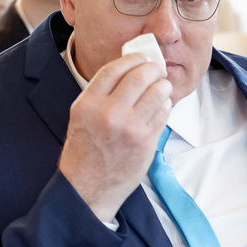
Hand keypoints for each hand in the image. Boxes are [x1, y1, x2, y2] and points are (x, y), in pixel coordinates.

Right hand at [58, 54, 172, 221]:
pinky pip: (163, 114)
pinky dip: (165, 106)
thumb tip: (127, 71)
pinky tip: (161, 107)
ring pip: (157, 93)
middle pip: (139, 76)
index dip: (132, 59)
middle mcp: (108, 114)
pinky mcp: (146, 142)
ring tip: (161, 87)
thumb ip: (101, 94)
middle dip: (153, 68)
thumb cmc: (85, 152)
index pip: (114, 69)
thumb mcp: (82, 116)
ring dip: (163, 86)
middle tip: (157, 69)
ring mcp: (130, 128)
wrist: (88, 188)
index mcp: (88, 104)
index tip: (140, 58)